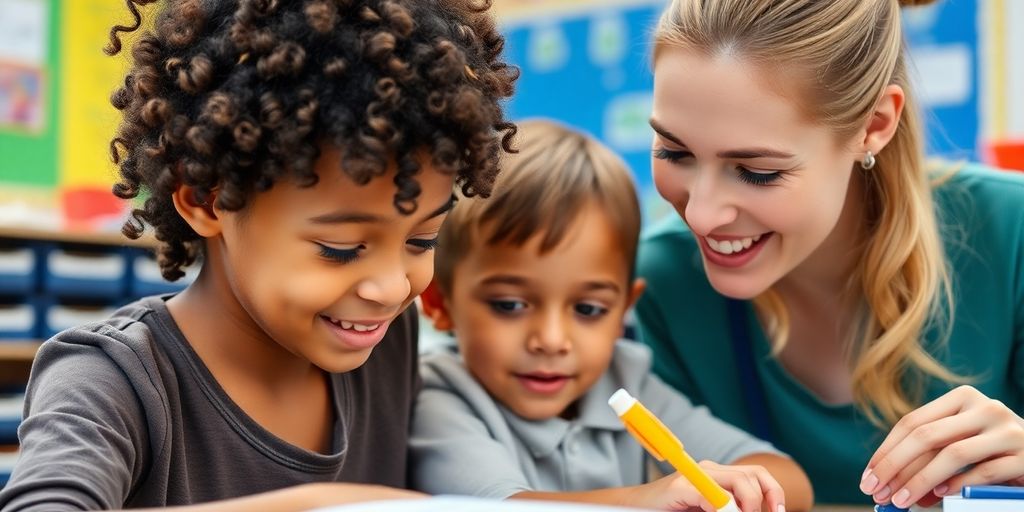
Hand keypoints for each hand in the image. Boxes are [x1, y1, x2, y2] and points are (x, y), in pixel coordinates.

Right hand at [631, 461, 784, 511]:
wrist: (638, 506)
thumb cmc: (674, 510)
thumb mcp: (709, 509)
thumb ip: (730, 508)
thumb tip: (754, 511)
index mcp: (719, 474)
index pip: (756, 474)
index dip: (774, 493)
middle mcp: (710, 469)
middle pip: (752, 475)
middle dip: (764, 501)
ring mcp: (696, 475)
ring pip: (739, 482)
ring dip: (747, 506)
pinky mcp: (682, 487)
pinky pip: (714, 496)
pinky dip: (725, 510)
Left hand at [860, 385, 1023, 508]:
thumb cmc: (991, 450)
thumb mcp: (960, 443)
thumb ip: (928, 456)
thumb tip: (889, 484)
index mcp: (962, 398)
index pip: (912, 422)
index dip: (885, 452)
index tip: (867, 477)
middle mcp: (985, 407)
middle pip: (926, 435)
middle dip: (894, 466)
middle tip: (876, 492)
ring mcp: (1007, 430)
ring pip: (953, 454)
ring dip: (921, 480)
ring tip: (902, 500)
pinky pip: (985, 471)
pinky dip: (959, 484)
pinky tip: (941, 495)